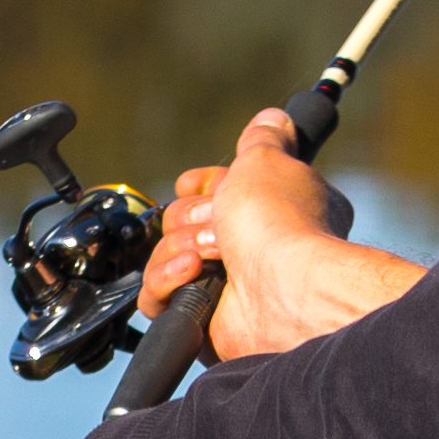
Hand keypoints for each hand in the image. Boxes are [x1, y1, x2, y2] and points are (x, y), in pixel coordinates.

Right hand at [148, 106, 425, 362]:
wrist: (282, 291)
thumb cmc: (279, 222)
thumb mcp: (268, 159)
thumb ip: (264, 138)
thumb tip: (275, 118)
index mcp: (271, 211)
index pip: (214, 190)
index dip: (201, 185)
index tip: (199, 185)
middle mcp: (250, 249)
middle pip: (182, 220)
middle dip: (191, 217)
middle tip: (217, 224)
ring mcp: (224, 286)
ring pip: (165, 255)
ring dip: (180, 248)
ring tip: (208, 255)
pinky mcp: (200, 320)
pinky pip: (156, 296)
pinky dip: (168, 282)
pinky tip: (191, 275)